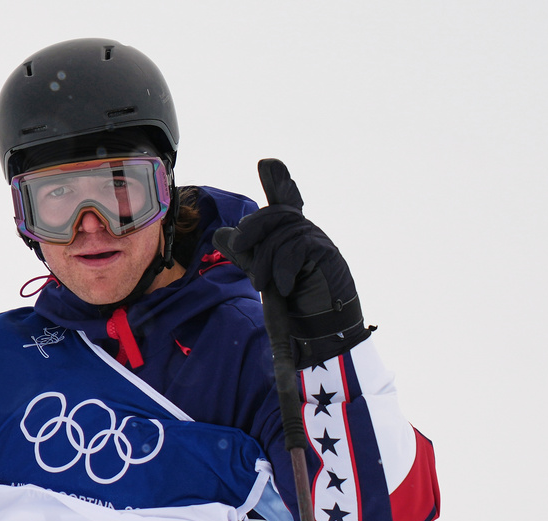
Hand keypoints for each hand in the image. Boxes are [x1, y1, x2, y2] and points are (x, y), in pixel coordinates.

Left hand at [212, 159, 369, 366]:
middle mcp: (306, 232)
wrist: (320, 329)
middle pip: (275, 214)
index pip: (285, 200)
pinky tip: (284, 287)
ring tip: (262, 284)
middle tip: (238, 247)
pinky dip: (284, 269)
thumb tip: (220, 233)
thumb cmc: (294, 303)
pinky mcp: (327, 254)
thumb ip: (245, 253)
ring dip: (265, 260)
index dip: (278, 181)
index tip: (268, 164)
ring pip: (282, 234)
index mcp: (291, 234)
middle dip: (252, 228)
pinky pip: (298, 249)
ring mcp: (318, 241)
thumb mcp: (263, 274)